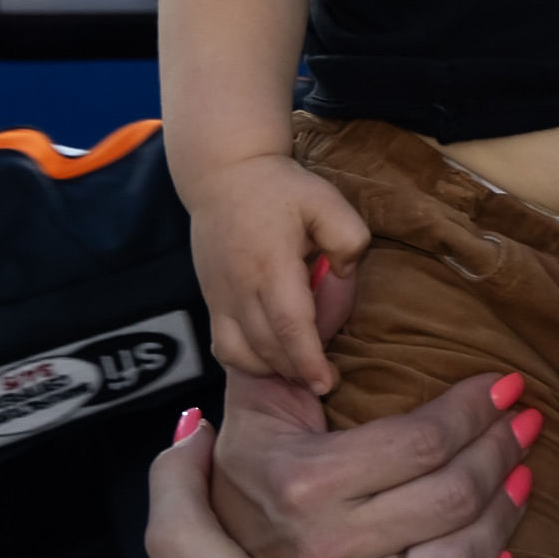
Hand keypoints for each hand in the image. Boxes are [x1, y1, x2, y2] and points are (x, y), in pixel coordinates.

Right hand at [187, 149, 371, 391]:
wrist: (223, 174)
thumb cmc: (280, 188)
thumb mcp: (326, 200)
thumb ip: (347, 240)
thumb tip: (345, 276)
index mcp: (272, 263)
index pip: (290, 324)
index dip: (308, 359)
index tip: (325, 383)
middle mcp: (240, 286)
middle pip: (267, 347)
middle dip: (297, 371)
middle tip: (324, 377)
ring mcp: (219, 296)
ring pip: (242, 353)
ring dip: (273, 369)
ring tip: (299, 367)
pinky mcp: (210, 300)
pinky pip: (224, 345)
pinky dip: (247, 361)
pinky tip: (270, 357)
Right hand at [215, 263, 531, 557]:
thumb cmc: (245, 484)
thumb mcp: (254, 410)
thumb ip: (288, 345)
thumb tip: (328, 270)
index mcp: (303, 484)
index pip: (419, 441)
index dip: (474, 410)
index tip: (506, 387)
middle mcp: (329, 548)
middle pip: (452, 496)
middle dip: (501, 453)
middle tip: (525, 424)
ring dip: (506, 515)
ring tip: (521, 478)